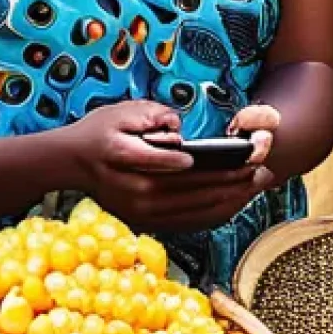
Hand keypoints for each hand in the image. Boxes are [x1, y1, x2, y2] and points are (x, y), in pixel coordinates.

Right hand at [69, 101, 276, 233]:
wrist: (71, 163)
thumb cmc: (100, 131)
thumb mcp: (123, 110)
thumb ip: (153, 116)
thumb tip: (180, 130)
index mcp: (125, 159)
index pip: (174, 165)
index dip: (210, 164)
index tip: (240, 158)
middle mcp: (134, 192)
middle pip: (193, 190)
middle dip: (231, 180)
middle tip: (261, 169)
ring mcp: (141, 212)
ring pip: (195, 210)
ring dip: (229, 199)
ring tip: (255, 184)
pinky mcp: (146, 223)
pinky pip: (189, 221)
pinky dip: (215, 212)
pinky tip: (235, 201)